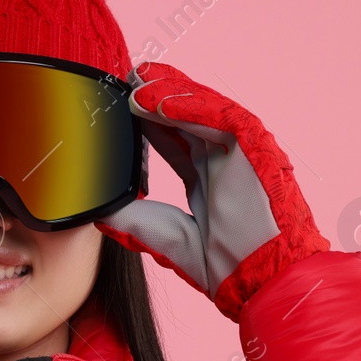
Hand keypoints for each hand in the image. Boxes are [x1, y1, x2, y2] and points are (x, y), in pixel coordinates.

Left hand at [93, 61, 330, 321]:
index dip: (147, 121)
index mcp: (209, 179)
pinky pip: (222, 117)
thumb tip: (99, 210)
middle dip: (157, 95)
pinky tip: (158, 99)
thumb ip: (134, 219)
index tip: (119, 107)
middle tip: (127, 78)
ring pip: (203, 109)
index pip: (174, 140)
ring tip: (138, 79)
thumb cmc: (227, 267)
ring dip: (169, 92)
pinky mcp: (256, 149)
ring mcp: (242, 153)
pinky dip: (190, 106)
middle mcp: (225, 161)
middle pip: (187, 116)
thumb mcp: (165, 237)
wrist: (262, 283)